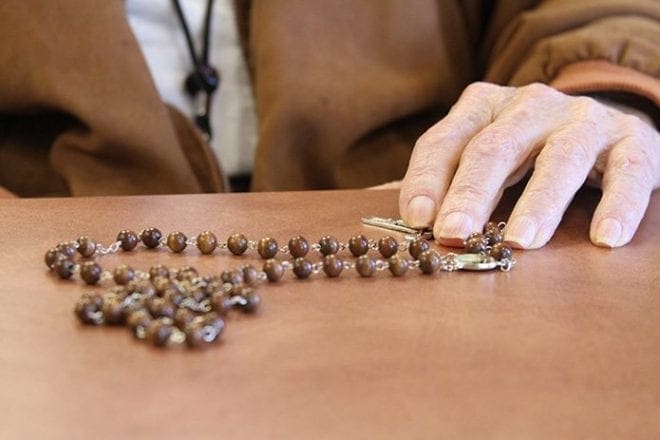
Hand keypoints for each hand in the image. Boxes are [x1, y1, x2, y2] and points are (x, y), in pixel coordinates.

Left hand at [399, 82, 659, 248]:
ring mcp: (583, 119)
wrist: (604, 125)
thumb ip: (446, 179)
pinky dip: (617, 205)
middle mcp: (531, 105)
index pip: (445, 141)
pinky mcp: (632, 139)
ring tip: (522, 242)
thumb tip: (407, 219)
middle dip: (472, 193)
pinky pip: (626, 172)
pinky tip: (604, 239)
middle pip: (495, 147)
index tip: (417, 220)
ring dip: (539, 203)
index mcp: (484, 106)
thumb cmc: (527, 150)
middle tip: (455, 233)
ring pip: (560, 158)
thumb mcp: (483, 153)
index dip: (427, 179)